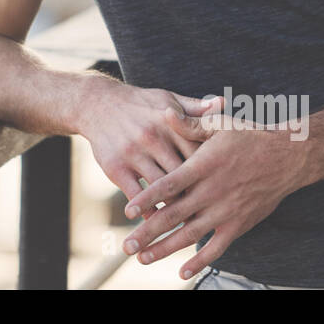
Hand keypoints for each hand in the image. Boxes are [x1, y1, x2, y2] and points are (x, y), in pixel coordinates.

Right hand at [76, 80, 225, 220]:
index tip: (226, 185)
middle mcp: (153, 138)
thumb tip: (223, 103)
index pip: (198, 150)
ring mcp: (134, 154)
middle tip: (213, 211)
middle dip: (198, 193)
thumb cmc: (140, 104)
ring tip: (190, 223)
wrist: (97, 104)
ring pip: (161, 188)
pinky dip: (149, 210)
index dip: (213, 169)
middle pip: (183, 173)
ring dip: (175, 207)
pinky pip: (137, 196)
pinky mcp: (116, 168)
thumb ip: (195, 107)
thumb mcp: (167, 99)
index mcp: (170, 122)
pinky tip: (159, 219)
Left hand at [119, 113, 310, 279]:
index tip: (127, 210)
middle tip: (126, 245)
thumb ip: (189, 123)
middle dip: (148, 232)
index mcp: (203, 166)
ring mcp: (225, 212)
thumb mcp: (219, 125)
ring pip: (190, 235)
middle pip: (174, 215)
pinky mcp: (239, 225)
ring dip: (165, 248)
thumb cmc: (250, 137)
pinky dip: (200, 262)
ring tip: (142, 258)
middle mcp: (212, 192)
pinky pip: (217, 248)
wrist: (289, 158)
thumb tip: (164, 112)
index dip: (147, 198)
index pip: (169, 185)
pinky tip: (182, 272)